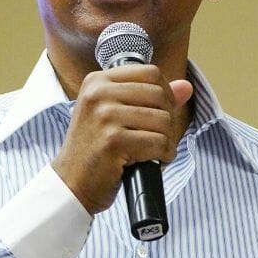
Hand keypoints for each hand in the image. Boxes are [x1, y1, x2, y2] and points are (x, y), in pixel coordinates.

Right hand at [52, 64, 192, 214]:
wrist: (71, 184)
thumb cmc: (94, 150)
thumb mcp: (115, 115)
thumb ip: (150, 97)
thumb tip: (186, 87)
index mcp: (97, 81)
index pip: (150, 73)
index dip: (164, 94)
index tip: (157, 113)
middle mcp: (98, 93)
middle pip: (160, 95)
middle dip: (167, 120)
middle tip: (154, 137)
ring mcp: (105, 116)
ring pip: (163, 120)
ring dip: (166, 141)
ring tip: (151, 151)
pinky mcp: (114, 140)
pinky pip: (159, 142)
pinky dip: (162, 155)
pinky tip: (150, 161)